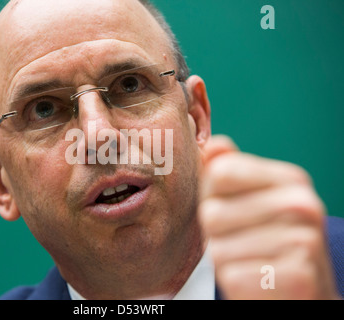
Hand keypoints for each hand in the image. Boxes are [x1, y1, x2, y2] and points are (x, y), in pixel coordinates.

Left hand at [198, 135, 338, 298]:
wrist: (300, 291)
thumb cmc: (265, 242)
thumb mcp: (248, 200)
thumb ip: (229, 171)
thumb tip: (213, 144)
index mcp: (291, 179)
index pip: (219, 173)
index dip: (212, 197)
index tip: (233, 211)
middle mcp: (303, 205)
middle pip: (212, 213)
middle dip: (216, 234)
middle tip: (242, 243)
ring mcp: (304, 242)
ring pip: (218, 249)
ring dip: (226, 261)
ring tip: (251, 261)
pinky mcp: (297, 280)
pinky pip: (232, 276)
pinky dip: (236, 284)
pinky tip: (258, 282)